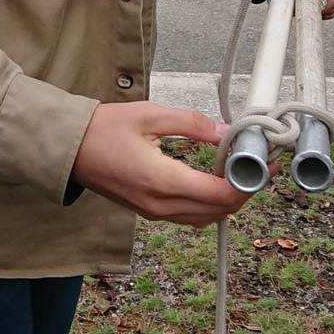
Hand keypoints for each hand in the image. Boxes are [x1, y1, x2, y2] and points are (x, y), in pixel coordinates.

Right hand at [71, 102, 253, 226]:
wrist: (68, 150)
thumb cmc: (102, 130)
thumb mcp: (150, 116)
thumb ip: (192, 124)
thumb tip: (226, 132)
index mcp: (162, 182)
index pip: (220, 194)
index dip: (249, 181)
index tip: (266, 162)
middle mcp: (160, 205)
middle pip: (219, 210)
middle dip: (246, 189)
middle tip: (261, 163)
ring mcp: (154, 213)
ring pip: (207, 217)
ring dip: (230, 199)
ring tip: (243, 170)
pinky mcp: (150, 212)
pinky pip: (191, 216)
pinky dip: (211, 203)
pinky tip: (216, 180)